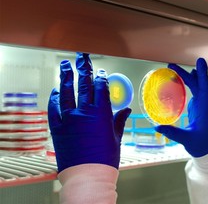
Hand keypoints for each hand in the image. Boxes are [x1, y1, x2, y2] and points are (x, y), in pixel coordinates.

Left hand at [48, 53, 130, 172]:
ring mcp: (69, 119)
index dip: (100, 77)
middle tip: (82, 57)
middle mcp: (85, 112)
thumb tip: (127, 109)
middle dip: (83, 69)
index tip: (100, 71)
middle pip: (84, 85)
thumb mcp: (116, 138)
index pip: (101, 88)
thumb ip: (119, 120)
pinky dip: (54, 99)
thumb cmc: (106, 159)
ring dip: (66, 77)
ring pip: (66, 92)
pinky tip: (55, 91)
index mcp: (102, 114)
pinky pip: (54, 109)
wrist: (88, 176)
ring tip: (65, 65)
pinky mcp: (58, 128)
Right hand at [155, 58, 207, 156]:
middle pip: (198, 84)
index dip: (201, 75)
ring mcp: (202, 105)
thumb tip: (156, 126)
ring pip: (197, 86)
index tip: (199, 62)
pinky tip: (185, 78)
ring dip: (188, 76)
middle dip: (187, 73)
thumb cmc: (200, 144)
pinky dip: (189, 83)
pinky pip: (195, 91)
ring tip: (177, 68)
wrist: (207, 149)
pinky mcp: (198, 107)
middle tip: (172, 65)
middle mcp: (205, 104)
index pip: (204, 89)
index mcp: (205, 110)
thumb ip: (172, 132)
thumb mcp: (186, 139)